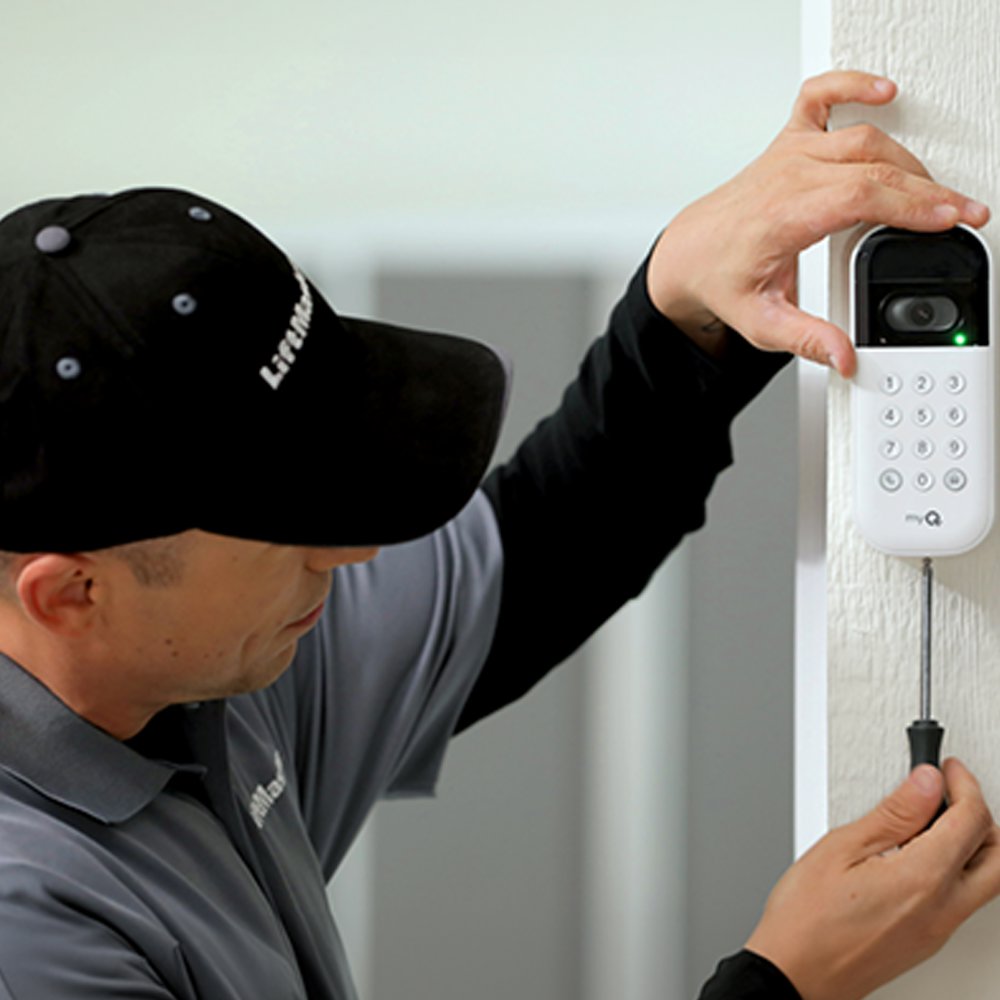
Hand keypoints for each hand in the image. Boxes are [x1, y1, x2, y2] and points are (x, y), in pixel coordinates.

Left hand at [646, 70, 989, 376]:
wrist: (688, 255)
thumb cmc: (721, 280)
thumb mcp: (760, 322)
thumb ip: (805, 339)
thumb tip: (844, 356)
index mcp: (782, 216)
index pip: (859, 197)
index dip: (911, 205)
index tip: (949, 218)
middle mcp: (786, 177)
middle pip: (872, 168)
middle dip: (926, 190)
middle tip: (964, 213)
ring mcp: (788, 155)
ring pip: (862, 139)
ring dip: (907, 160)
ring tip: (937, 192)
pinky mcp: (787, 143)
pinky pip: (819, 97)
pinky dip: (853, 86)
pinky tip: (883, 93)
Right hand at [745, 759, 999, 999]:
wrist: (796, 974)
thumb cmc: (806, 918)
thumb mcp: (841, 847)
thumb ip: (892, 813)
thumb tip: (926, 783)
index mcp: (923, 879)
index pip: (970, 820)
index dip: (962, 783)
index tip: (945, 767)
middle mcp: (942, 909)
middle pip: (996, 855)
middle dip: (979, 813)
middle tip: (951, 789)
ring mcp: (938, 930)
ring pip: (984, 880)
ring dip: (971, 841)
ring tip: (931, 815)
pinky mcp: (928, 941)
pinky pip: (961, 898)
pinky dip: (954, 866)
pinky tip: (916, 852)